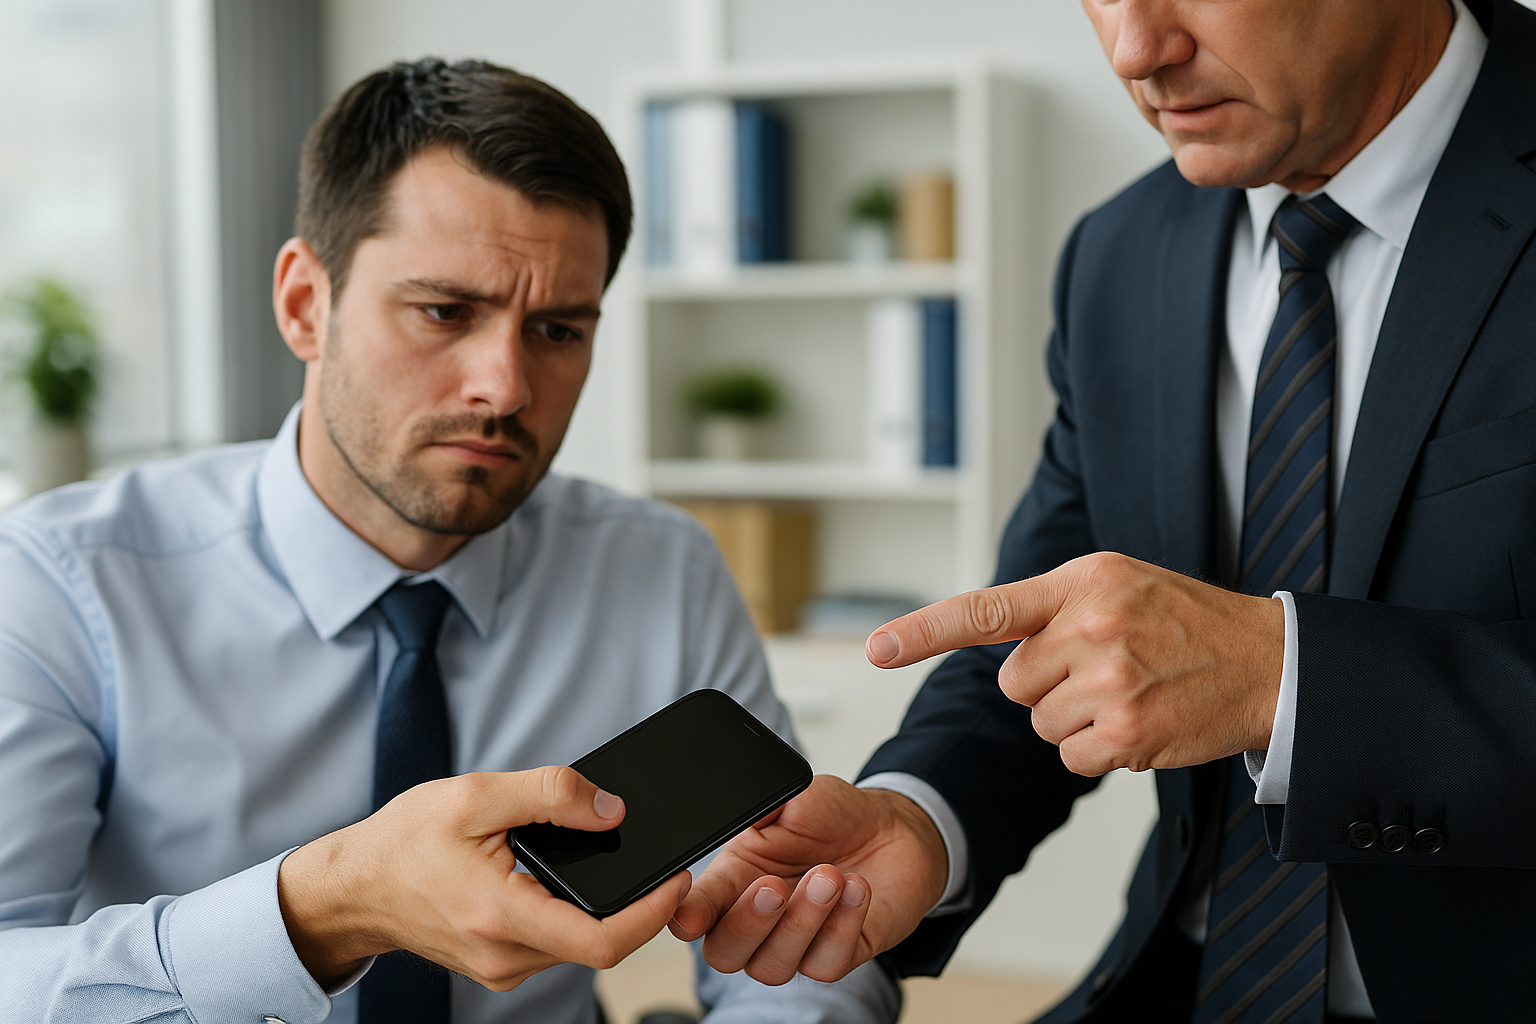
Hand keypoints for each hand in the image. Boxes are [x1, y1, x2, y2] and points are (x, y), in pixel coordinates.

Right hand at [277, 767, 690, 990]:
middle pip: (598, 944)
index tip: (678, 879)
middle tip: (658, 862)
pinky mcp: (499, 964)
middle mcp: (504, 955)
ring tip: (608, 861)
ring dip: (603, 909)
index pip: (601, 941)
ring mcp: (501, 967)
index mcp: (500, 916)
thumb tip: (611, 808)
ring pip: (577, 944)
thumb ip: (550, 795)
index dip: (652, 913)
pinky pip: (553, 942)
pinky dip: (572, 912)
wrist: (353, 888)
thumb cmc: (403, 841)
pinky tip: (567, 879)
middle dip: (636, 904)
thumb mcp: (476, 795)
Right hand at [669, 775, 945, 984]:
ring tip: (829, 875)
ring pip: (773, 966)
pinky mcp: (835, 956)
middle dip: (747, 923)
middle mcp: (757, 918)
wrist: (892, 828)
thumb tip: (731, 813)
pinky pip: (825, 964)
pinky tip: (856, 889)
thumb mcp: (792, 796)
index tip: (691, 916)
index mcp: (733, 877)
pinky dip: (841, 926)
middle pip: (725, 952)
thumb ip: (758, 807)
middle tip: (774, 886)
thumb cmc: (833, 814)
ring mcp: (796, 943)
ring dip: (800, 922)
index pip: (697, 908)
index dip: (688, 916)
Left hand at [867, 551, 1285, 774]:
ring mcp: (1109, 683)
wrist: (1267, 661)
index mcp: (1080, 582)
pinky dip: (1100, 751)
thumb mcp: (1118, 583)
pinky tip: (1140, 723)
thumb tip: (998, 652)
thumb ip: (1055, 606)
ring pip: (1042, 724)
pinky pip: (1073, 757)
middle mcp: (1090, 628)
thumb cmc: (1185, 620)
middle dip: (1050, 685)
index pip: (985, 609)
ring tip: (1132, 691)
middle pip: (1015, 684)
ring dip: (1078, 720)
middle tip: (1107, 669)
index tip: (876, 649)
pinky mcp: (1126, 734)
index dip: (924, 630)